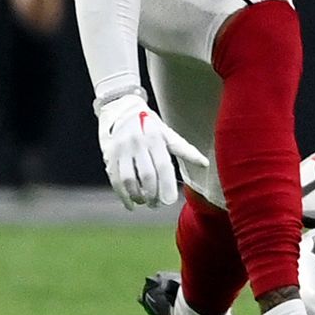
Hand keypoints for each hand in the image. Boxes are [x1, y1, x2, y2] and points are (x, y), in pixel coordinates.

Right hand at [94, 92, 208, 208]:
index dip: (167, 185)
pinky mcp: (109, 156)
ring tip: (146, 202)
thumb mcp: (168, 134)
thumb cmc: (151, 125)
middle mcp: (137, 144)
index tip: (170, 201)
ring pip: (128, 179)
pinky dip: (122, 195)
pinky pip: (115, 179)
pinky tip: (131, 204)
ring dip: (138, 195)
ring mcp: (121, 150)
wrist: (121, 109)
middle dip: (153, 193)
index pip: (163, 166)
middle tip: (158, 204)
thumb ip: (185, 150)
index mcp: (155, 138)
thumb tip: (205, 164)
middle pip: (146, 175)